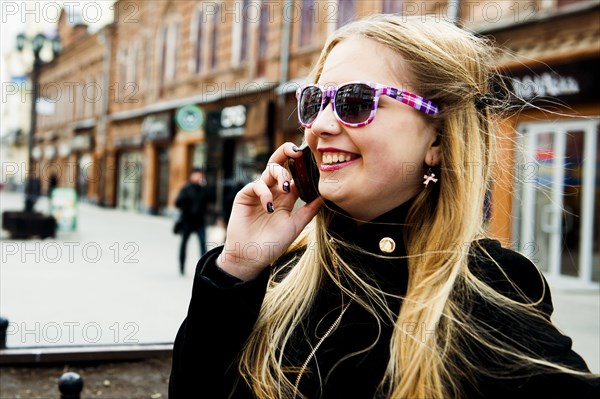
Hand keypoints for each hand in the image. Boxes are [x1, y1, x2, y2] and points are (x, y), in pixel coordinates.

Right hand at [217, 143, 322, 280]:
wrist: (251, 257)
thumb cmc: (273, 244)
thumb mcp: (296, 226)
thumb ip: (309, 210)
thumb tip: (325, 195)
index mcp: (286, 197)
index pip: (295, 174)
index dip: (303, 165)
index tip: (312, 158)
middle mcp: (273, 190)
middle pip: (280, 163)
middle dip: (287, 152)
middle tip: (297, 152)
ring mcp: (259, 192)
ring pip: (269, 169)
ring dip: (281, 174)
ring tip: (287, 189)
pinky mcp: (245, 196)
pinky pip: (256, 184)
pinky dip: (265, 192)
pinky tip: (270, 206)